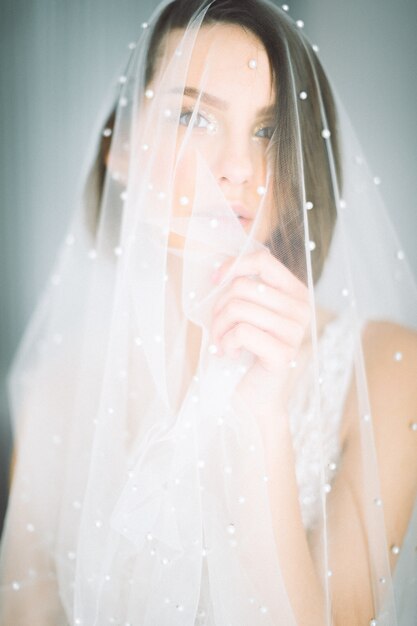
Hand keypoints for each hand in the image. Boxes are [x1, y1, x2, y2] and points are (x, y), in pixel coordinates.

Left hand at [210, 248, 310, 420]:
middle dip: (219, 307)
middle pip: (243, 286)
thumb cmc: (247, 350)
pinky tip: (232, 354)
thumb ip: (243, 289)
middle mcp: (301, 309)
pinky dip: (226, 344)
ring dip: (219, 327)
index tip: (215, 281)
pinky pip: (241, 332)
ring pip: (238, 308)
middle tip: (218, 327)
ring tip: (222, 341)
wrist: (255, 396)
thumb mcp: (248, 312)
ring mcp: (295, 331)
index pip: (263, 260)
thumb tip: (220, 271)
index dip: (233, 266)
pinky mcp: (283, 353)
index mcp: (296, 293)